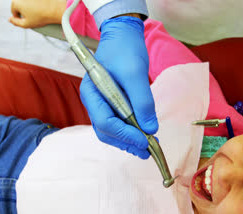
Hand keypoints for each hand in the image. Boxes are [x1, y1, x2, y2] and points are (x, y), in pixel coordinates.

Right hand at [9, 0, 65, 27]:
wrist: (55, 9)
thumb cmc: (41, 17)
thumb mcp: (26, 24)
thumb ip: (16, 23)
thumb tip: (10, 19)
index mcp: (16, 3)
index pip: (13, 12)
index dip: (19, 18)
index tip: (27, 20)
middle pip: (19, 5)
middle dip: (24, 11)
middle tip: (33, 16)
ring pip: (25, 2)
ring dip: (29, 6)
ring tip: (37, 11)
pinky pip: (33, 0)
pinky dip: (35, 3)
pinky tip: (40, 6)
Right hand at [80, 16, 157, 158]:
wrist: (123, 35)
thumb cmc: (125, 50)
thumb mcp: (136, 74)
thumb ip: (142, 101)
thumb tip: (150, 129)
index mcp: (92, 93)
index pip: (105, 122)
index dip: (125, 135)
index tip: (145, 141)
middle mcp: (93, 101)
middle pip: (106, 131)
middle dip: (127, 142)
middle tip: (148, 150)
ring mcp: (101, 103)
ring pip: (111, 131)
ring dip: (128, 140)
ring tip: (148, 147)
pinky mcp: (112, 103)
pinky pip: (118, 123)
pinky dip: (130, 131)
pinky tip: (143, 135)